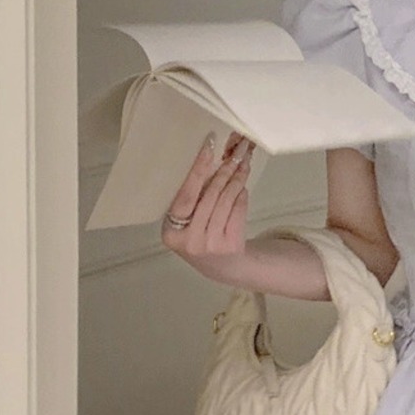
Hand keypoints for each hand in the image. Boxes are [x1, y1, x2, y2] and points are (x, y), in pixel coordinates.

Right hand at [161, 131, 254, 262]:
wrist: (223, 267)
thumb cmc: (201, 237)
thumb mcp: (187, 223)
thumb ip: (193, 200)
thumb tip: (211, 159)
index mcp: (171, 232)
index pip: (185, 195)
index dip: (198, 169)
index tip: (209, 147)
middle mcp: (189, 240)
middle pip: (210, 195)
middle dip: (224, 170)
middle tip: (235, 152)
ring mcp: (211, 244)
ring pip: (226, 200)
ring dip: (236, 179)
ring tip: (243, 164)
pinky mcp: (231, 245)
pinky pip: (237, 210)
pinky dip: (241, 196)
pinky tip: (242, 186)